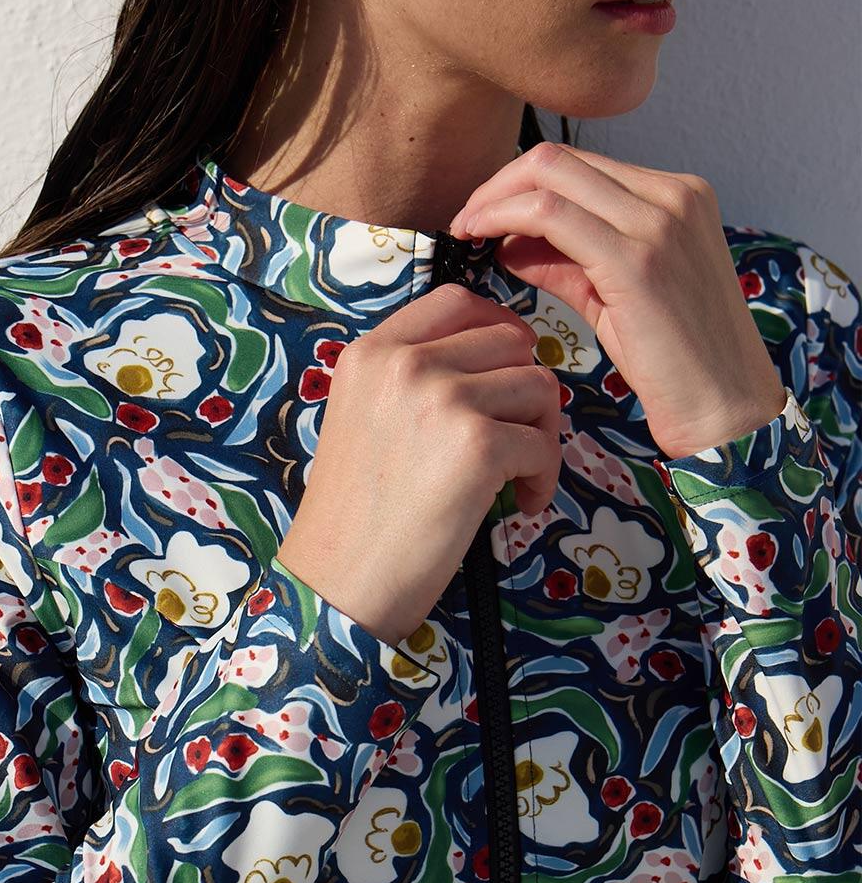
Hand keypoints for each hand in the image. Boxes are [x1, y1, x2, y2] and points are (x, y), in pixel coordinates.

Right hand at [278, 283, 560, 651]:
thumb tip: (493, 368)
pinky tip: (519, 505)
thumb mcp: (364, 420)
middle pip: (511, 340)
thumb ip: (410, 381)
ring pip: (538, 386)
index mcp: (372, 353)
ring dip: (542, 434)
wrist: (339, 581)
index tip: (504, 373)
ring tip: (518, 478)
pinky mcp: (477, 444)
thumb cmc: (354, 516)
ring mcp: (442, 399)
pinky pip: (542, 442)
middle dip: (526, 390)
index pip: (457, 302)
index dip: (497, 330)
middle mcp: (405, 363)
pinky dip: (543, 477)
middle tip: (517, 438)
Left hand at [452, 142, 788, 460]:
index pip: (581, 165)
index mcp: (678, 196)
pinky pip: (550, 215)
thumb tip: (510, 241)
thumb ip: (567, 261)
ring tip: (466, 229)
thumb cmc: (675, 362)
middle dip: (500, 183)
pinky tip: (481, 240)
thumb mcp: (615, 296)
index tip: (485, 212)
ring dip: (495, 198)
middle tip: (466, 218)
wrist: (724, 406)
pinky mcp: (637, 257)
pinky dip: (504, 218)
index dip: (522, 183)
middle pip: (561, 158)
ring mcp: (659, 220)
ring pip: (550, 176)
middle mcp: (674, 195)